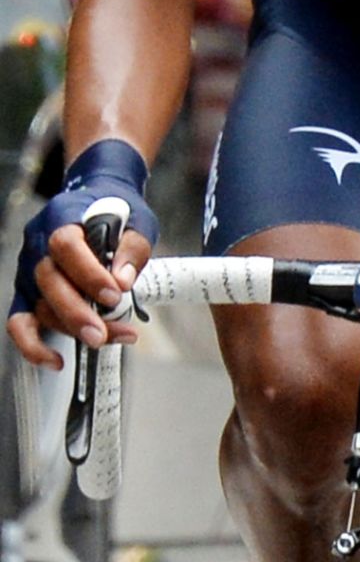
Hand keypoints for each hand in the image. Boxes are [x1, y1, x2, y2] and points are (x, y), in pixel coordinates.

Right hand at [7, 140, 158, 369]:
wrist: (98, 200)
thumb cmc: (118, 212)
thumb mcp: (137, 221)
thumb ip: (132, 249)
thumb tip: (122, 282)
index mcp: (61, 220)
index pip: (65, 246)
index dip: (87, 273)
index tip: (114, 294)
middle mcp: (37, 246)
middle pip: (48, 281)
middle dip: (76, 312)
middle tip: (104, 334)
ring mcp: (29, 271)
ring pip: (41, 305)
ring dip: (73, 328)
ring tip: (114, 338)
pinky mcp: (29, 294)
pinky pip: (20, 322)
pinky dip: (32, 345)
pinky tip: (55, 362)